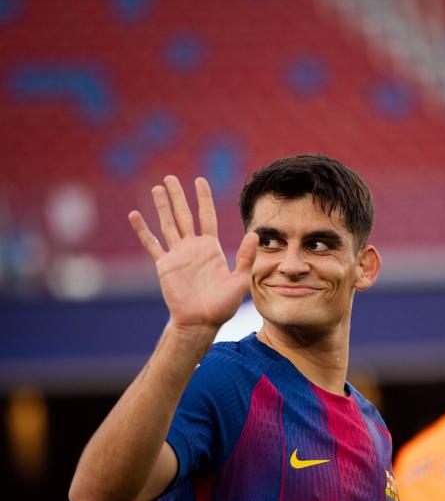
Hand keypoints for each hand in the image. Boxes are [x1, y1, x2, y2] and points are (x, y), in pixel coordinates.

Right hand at [129, 176, 257, 332]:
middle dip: (178, 196)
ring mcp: (177, 255)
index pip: (207, 216)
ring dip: (161, 207)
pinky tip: (134, 215)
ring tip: (156, 188)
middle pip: (184, 215)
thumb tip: (255, 234)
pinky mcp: (165, 265)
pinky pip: (152, 244)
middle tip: (170, 178)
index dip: (203, 198)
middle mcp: (193, 248)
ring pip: (167, 224)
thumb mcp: (239, 281)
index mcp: (211, 248)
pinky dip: (143, 230)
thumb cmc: (222, 306)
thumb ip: (246, 258)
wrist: (201, 322)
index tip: (200, 180)